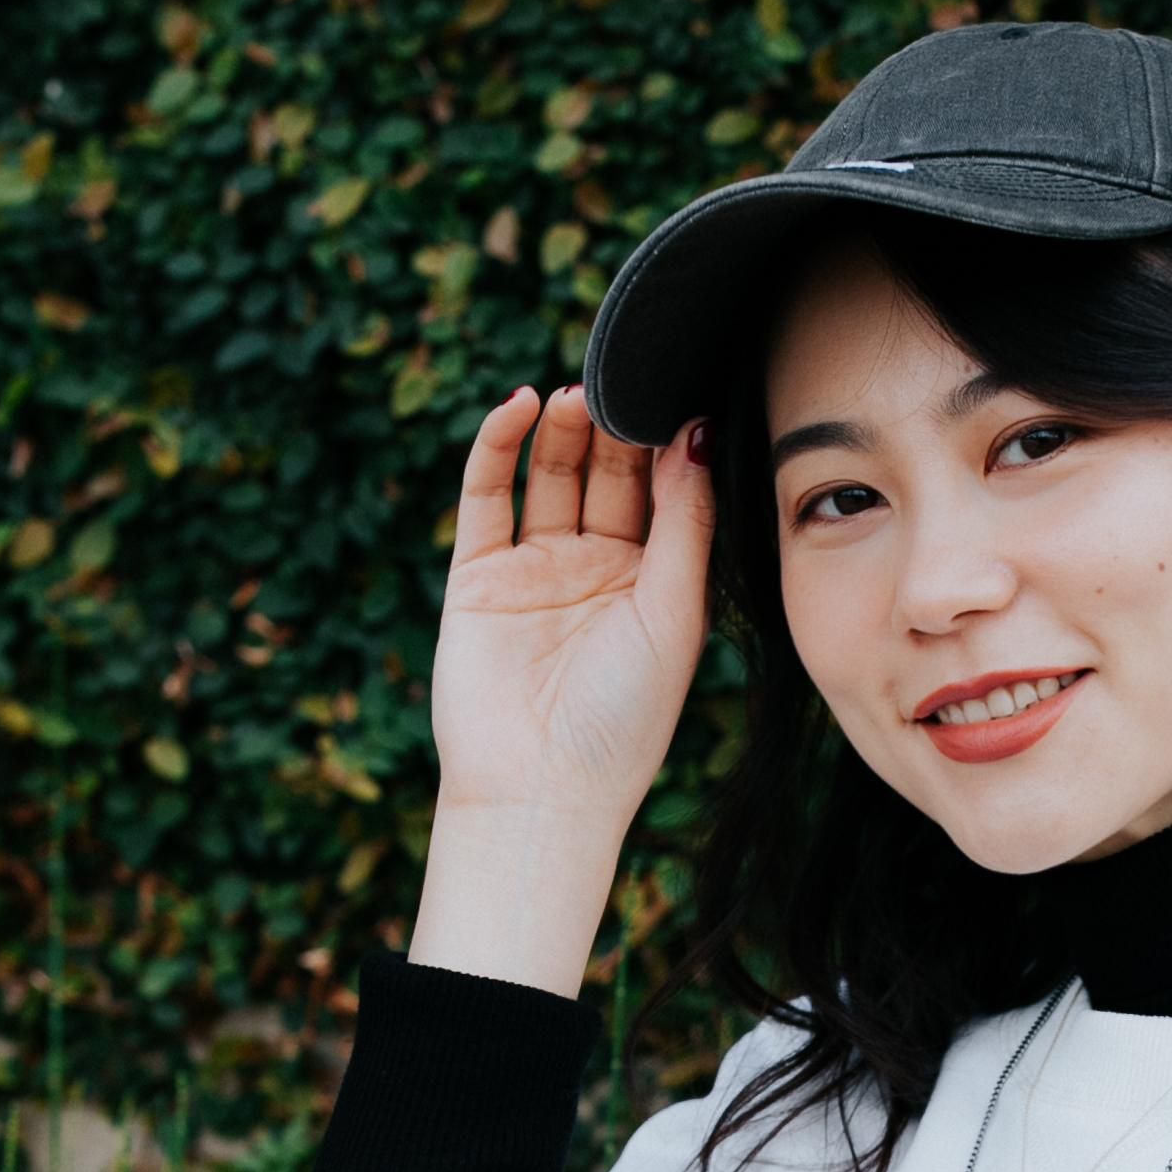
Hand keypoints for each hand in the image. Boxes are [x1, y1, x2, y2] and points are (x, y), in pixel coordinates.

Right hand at [412, 384, 715, 992]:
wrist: (542, 791)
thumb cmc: (625, 720)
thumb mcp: (673, 613)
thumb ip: (685, 524)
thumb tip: (694, 434)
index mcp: (651, 583)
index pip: (662, 491)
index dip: (668, 442)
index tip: (683, 389)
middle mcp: (593, 570)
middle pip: (606, 474)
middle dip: (617, 427)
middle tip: (629, 380)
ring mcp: (533, 569)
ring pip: (550, 475)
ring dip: (564, 430)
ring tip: (581, 392)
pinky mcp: (477, 576)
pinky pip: (487, 497)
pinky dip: (498, 448)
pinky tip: (520, 407)